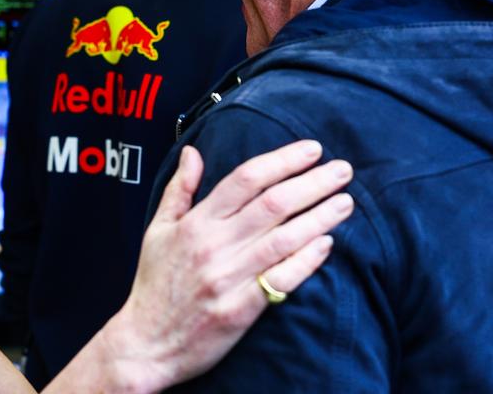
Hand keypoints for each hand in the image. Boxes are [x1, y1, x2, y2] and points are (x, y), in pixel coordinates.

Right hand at [102, 140, 353, 391]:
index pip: (246, 179)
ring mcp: (228, 278)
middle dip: (313, 183)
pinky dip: (307, 260)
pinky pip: (282, 279)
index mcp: (196, 223)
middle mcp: (214, 246)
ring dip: (320, 217)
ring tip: (346, 202)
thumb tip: (192, 152)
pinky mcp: (241, 310)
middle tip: (343, 170)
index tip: (312, 149)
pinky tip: (327, 244)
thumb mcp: (157, 230)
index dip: (283, 160)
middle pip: (273, 204)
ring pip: (284, 239)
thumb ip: (179, 189)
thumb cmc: (155, 284)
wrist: (147, 343)